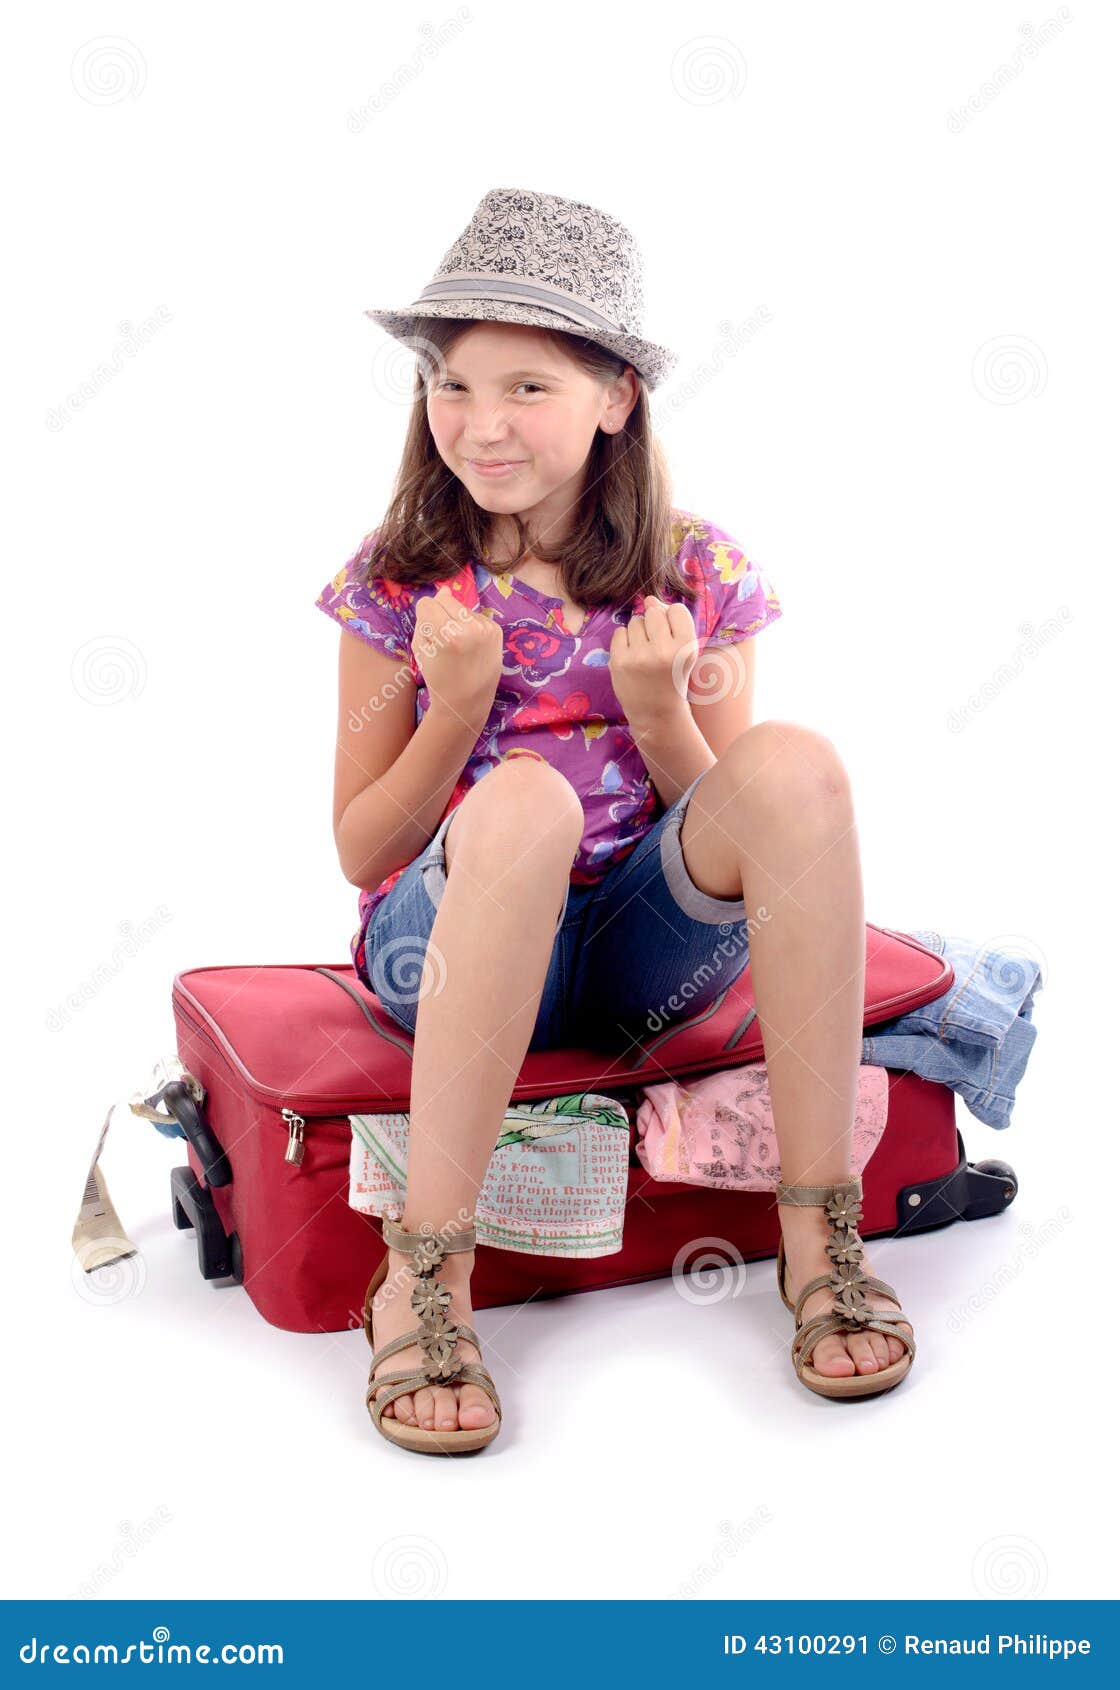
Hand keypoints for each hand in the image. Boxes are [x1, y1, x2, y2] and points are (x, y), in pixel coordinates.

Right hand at [412, 584, 503, 720]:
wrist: (468, 701)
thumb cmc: (439, 678)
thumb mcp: (420, 649)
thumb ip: (426, 618)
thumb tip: (444, 591)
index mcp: (447, 634)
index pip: (427, 603)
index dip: (424, 617)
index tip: (429, 634)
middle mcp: (470, 628)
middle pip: (446, 599)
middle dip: (441, 614)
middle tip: (444, 639)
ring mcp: (486, 628)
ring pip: (462, 607)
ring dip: (457, 619)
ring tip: (459, 645)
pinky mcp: (496, 630)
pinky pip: (476, 616)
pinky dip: (471, 626)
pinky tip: (471, 646)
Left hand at [609, 594, 698, 728]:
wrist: (656, 712)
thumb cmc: (672, 677)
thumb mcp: (683, 651)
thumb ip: (670, 621)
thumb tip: (648, 599)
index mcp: (686, 647)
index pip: (677, 610)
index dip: (673, 620)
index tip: (672, 637)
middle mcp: (663, 651)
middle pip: (654, 612)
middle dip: (654, 624)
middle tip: (656, 646)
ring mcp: (639, 656)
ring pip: (636, 621)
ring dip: (639, 632)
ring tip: (644, 653)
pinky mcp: (619, 661)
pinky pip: (620, 631)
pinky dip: (625, 640)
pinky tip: (632, 656)